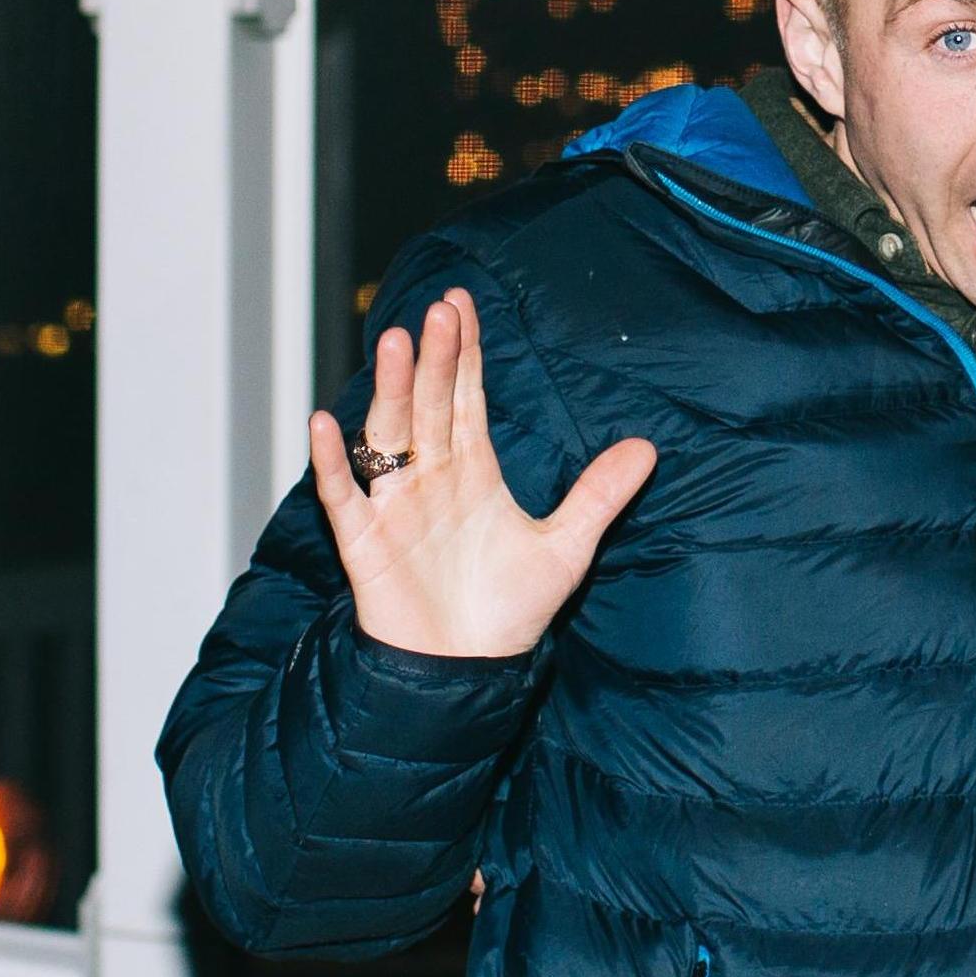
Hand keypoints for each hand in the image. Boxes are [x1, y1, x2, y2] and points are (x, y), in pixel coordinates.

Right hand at [308, 288, 656, 659]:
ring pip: (390, 435)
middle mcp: (431, 479)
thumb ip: (600, 495)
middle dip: (436, 359)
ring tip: (399, 344)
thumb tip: (648, 447)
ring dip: (392, 391)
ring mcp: (395, 507)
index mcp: (473, 471)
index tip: (463, 303)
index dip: (466, 352)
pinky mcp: (365, 543)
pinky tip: (327, 423)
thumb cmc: (507, 613)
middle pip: (431, 405)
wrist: (466, 673)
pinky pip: (343, 496)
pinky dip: (334, 462)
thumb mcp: (567, 547)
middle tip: (440, 311)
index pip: (467, 397)